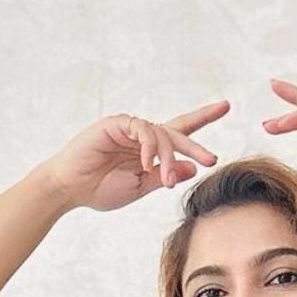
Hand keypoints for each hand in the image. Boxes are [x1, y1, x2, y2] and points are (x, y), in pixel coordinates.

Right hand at [38, 100, 228, 211]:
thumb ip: (164, 176)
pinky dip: (149, 146)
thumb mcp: (140, 188)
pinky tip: (148, 163)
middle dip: (195, 146)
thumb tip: (192, 168)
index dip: (202, 119)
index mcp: (148, 151)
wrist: (70, 189)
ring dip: (167, 158)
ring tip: (165, 179)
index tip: (225, 106)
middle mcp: (141, 136)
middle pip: (176, 132)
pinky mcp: (116, 123)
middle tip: (211, 159)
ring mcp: (129, 128)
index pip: (179, 133)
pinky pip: (141, 129)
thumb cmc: (101, 189)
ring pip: (160, 135)